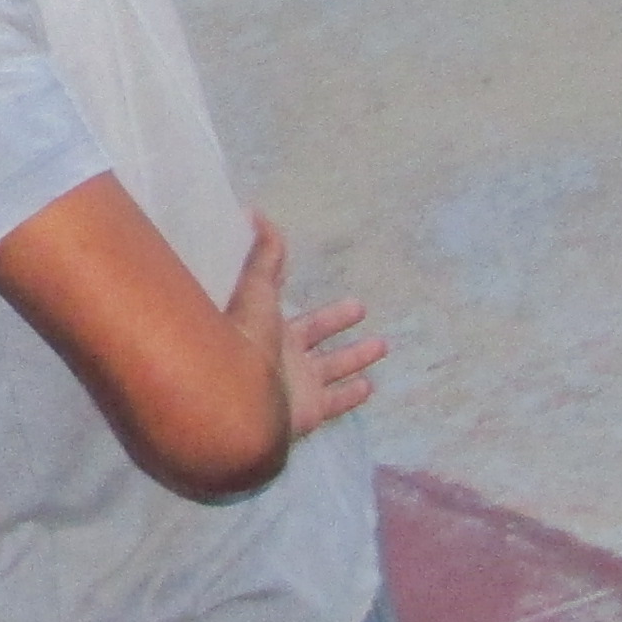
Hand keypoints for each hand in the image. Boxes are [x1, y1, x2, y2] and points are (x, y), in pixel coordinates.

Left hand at [225, 214, 383, 448]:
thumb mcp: (255, 292)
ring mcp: (297, 384)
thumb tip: (253, 212)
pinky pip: (337, 401)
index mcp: (264, 325)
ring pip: (333, 366)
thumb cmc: (243, 343)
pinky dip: (352, 394)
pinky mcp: (311, 410)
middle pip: (315, 333)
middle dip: (336, 320)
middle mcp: (281, 354)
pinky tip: (370, 387)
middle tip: (359, 307)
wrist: (239, 404)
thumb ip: (263, 257)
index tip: (294, 266)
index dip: (294, 287)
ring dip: (356, 356)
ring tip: (382, 345)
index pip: (281, 301)